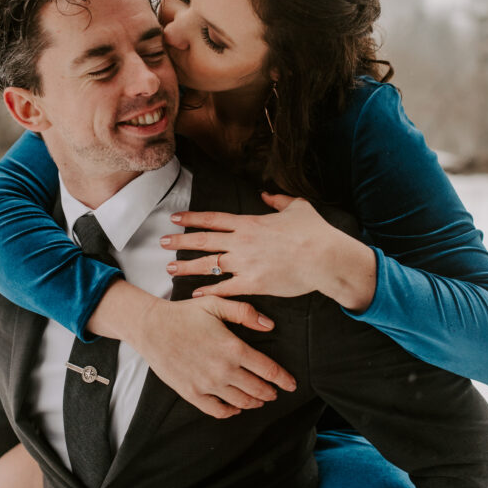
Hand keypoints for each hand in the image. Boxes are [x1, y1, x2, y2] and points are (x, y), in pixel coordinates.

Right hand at [87, 281, 295, 418]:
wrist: (151, 327)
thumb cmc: (184, 313)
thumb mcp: (216, 304)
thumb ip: (245, 312)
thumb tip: (270, 325)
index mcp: (233, 348)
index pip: (268, 370)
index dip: (283, 379)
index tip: (292, 384)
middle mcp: (223, 369)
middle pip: (258, 389)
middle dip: (270, 392)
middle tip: (276, 392)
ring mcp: (207, 384)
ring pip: (241, 401)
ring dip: (254, 402)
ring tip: (259, 399)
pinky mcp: (192, 393)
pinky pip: (217, 410)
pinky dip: (230, 412)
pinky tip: (235, 407)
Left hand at [161, 192, 376, 309]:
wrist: (326, 258)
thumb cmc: (315, 232)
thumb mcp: (297, 207)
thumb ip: (277, 200)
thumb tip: (265, 193)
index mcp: (250, 222)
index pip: (214, 218)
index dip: (192, 218)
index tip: (175, 218)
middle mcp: (243, 242)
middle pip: (204, 240)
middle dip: (180, 241)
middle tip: (161, 242)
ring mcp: (246, 263)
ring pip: (209, 264)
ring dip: (187, 266)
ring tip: (169, 267)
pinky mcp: (254, 283)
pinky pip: (226, 288)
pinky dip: (209, 291)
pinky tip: (195, 294)